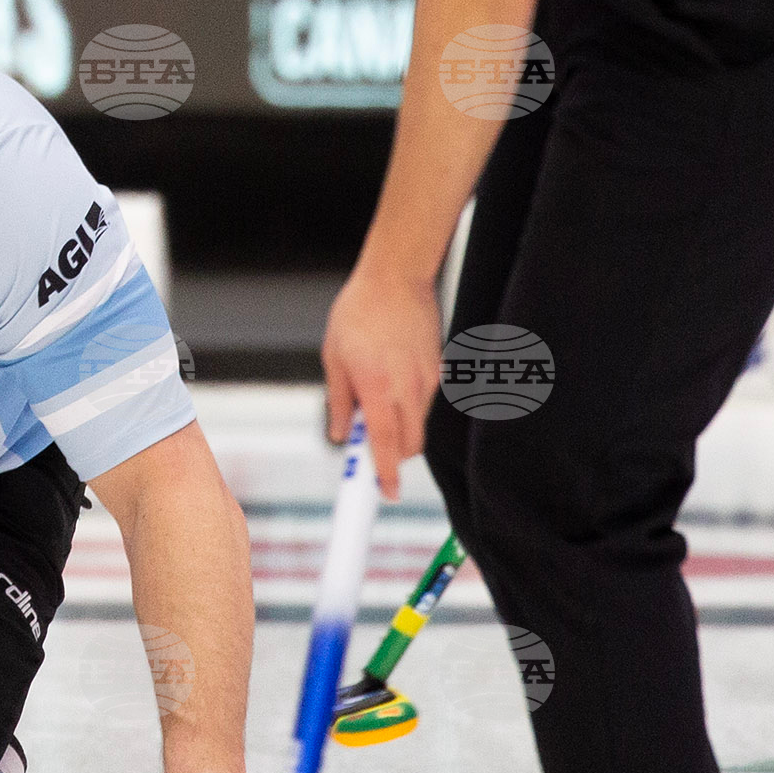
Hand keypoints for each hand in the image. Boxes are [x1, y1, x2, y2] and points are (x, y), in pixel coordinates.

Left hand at [322, 262, 442, 494]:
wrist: (396, 278)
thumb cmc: (359, 313)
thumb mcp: (334, 358)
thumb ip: (339, 401)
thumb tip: (340, 433)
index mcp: (377, 389)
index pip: (385, 446)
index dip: (386, 475)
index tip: (384, 493)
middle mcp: (407, 390)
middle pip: (410, 445)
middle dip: (394, 457)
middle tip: (373, 454)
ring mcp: (427, 380)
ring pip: (419, 425)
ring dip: (401, 429)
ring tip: (376, 400)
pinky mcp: (438, 370)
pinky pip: (425, 403)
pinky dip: (410, 407)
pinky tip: (392, 381)